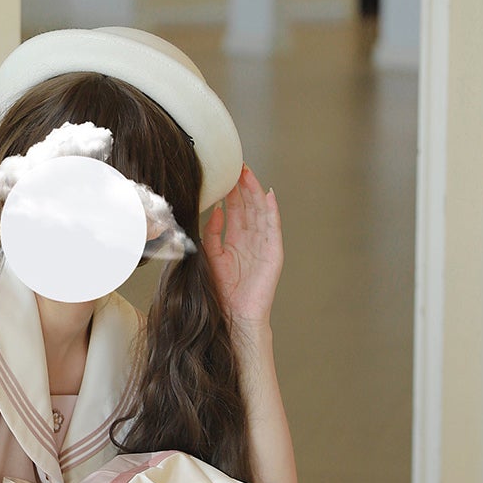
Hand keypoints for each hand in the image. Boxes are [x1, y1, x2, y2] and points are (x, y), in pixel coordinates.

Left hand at [202, 164, 281, 330]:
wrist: (232, 316)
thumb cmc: (219, 291)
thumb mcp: (210, 256)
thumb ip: (211, 233)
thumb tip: (215, 210)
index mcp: (235, 241)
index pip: (235, 210)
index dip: (231, 192)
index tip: (225, 173)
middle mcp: (250, 241)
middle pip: (248, 207)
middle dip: (243, 187)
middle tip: (237, 165)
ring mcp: (263, 246)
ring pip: (260, 213)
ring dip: (255, 193)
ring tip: (249, 174)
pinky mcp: (273, 254)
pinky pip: (273, 229)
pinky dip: (272, 212)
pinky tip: (269, 196)